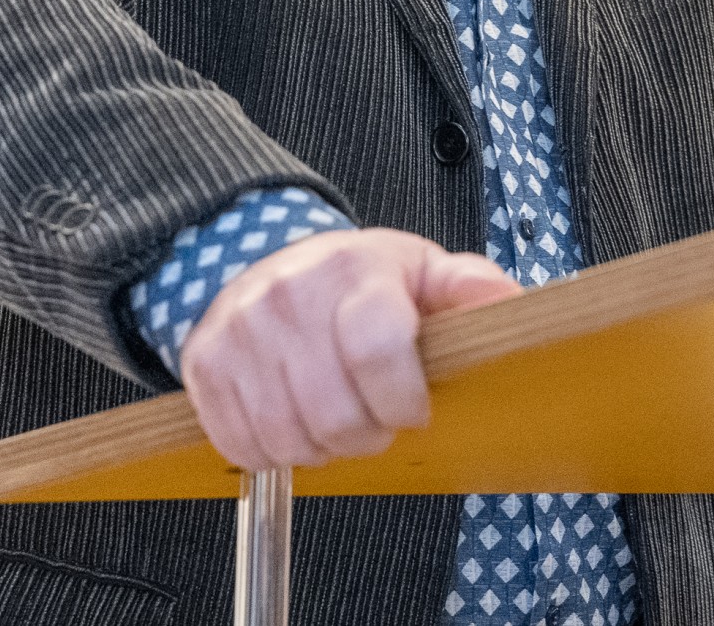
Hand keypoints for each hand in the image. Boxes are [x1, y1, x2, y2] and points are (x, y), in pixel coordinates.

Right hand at [179, 227, 518, 471]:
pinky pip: (243, 445)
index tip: (413, 407)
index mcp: (353, 269)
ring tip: (334, 418)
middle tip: (375, 416)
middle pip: (335, 413)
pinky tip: (293, 420)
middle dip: (367, 433)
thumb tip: (508, 301)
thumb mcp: (418, 270)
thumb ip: (467, 287)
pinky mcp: (205, 365)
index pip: (376, 347)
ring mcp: (240, 331)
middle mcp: (289, 296)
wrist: (263, 263)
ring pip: (289, 439)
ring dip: (321, 448)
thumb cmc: (353, 280)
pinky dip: (275, 451)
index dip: (402, 398)